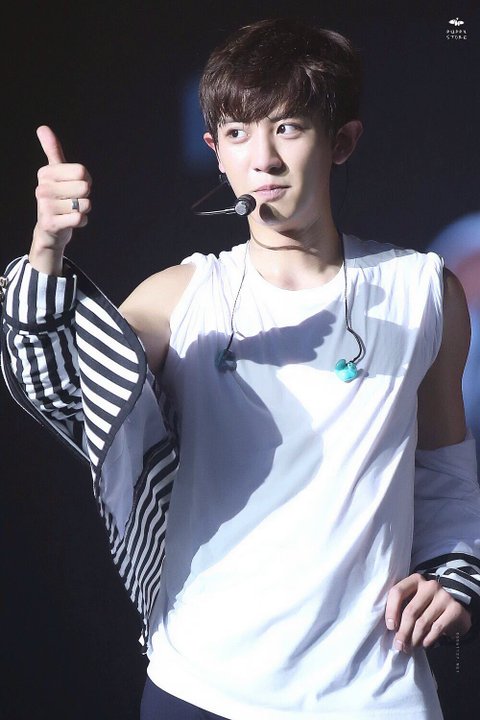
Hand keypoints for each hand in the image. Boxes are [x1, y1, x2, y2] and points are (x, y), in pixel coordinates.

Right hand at [33, 125, 91, 259]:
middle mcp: (42, 188)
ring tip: (70, 211)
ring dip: (84, 210)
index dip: (85, 180)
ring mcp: (44, 206)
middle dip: (85, 197)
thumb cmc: (57, 198)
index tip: (75, 186)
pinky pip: (80, 218)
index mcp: (45, 173)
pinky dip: (82, 221)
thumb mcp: (55, 173)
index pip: (82, 171)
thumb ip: (52, 151)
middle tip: (73, 201)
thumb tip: (42, 127)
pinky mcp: (50, 223)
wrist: (50, 229)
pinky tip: (71, 221)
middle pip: (84, 187)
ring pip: (84, 204)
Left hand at [385, 572, 471, 651]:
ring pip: (422, 622)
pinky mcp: (455, 609)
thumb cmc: (426, 607)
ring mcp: (444, 596)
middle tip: (399, 645)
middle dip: (403, 631)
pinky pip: (437, 628)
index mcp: (415, 580)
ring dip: (414, 638)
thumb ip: (401, 608)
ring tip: (410, 646)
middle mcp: (430, 585)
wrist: (454, 612)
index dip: (391, 610)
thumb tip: (391, 629)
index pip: (398, 592)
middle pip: (410, 611)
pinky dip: (428, 639)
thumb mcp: (413, 601)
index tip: (391, 627)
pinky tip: (424, 644)